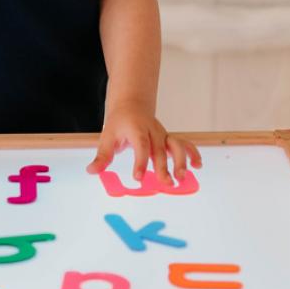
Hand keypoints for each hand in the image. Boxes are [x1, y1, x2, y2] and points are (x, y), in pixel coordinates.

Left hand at [85, 100, 201, 183]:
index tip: (138, 177)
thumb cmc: (119, 123)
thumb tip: (92, 171)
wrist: (132, 105)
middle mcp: (153, 132)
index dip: (140, 162)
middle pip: (160, 150)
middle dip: (164, 167)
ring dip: (181, 161)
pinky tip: (197, 166)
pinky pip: (184, 144)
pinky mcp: (169, 139)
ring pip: (176, 146)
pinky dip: (193, 153)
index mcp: (137, 130)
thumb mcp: (107, 137)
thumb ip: (102, 156)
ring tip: (182, 178)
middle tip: (166, 183)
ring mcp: (163, 135)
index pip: (140, 146)